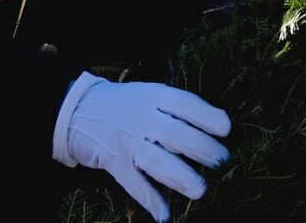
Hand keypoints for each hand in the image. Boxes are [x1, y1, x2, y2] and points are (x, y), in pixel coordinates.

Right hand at [54, 73, 230, 222]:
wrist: (79, 109)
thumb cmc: (126, 104)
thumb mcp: (151, 94)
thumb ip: (179, 107)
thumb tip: (217, 123)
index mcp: (154, 96)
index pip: (185, 104)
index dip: (207, 117)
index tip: (226, 129)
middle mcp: (142, 118)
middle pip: (175, 134)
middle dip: (201, 149)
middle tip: (221, 160)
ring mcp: (127, 141)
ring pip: (157, 161)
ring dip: (180, 177)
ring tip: (200, 190)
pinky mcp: (114, 162)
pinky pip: (133, 183)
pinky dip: (149, 200)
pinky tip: (165, 214)